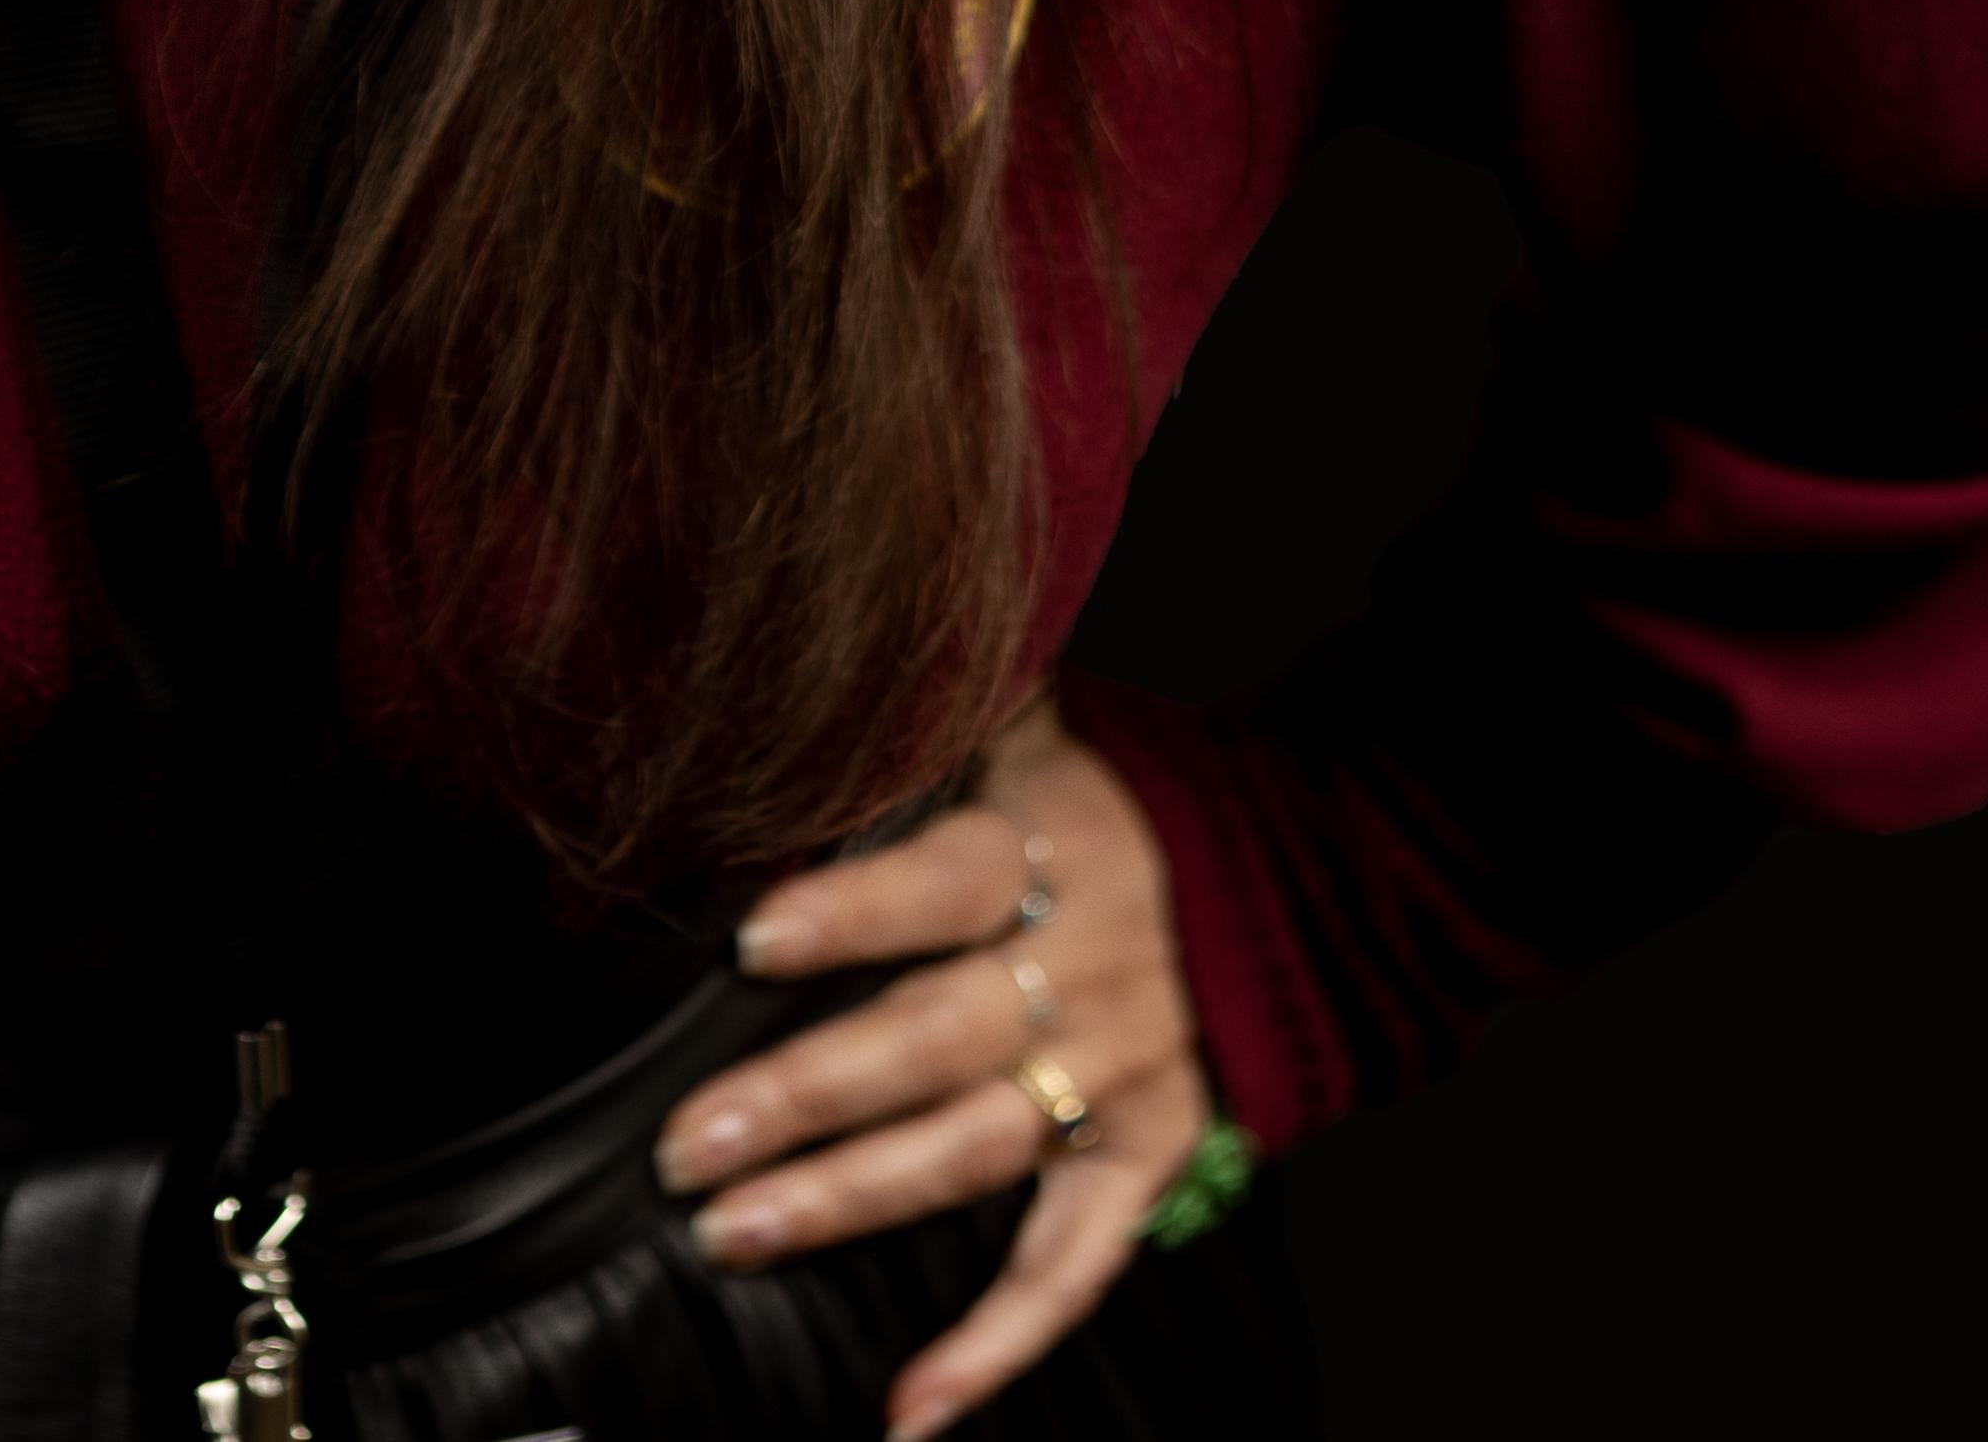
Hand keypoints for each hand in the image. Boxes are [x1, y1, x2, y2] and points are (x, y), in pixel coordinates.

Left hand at [651, 692, 1209, 1437]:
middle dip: (808, 1095)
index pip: (941, 882)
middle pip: (935, 1040)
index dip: (852, 911)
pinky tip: (909, 1407)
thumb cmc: (1121, 797)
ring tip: (735, 1232)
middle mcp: (1082, 973)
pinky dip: (995, 1347)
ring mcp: (1116, 1078)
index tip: (751, 942)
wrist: (1296, 886)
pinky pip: (1070, 1268)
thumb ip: (949, 689)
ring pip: (973, 1152)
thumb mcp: (1043, 726)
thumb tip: (846, 624)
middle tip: (692, 1142)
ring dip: (850, 1202)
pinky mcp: (1146, 1161)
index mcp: (1052, 852)